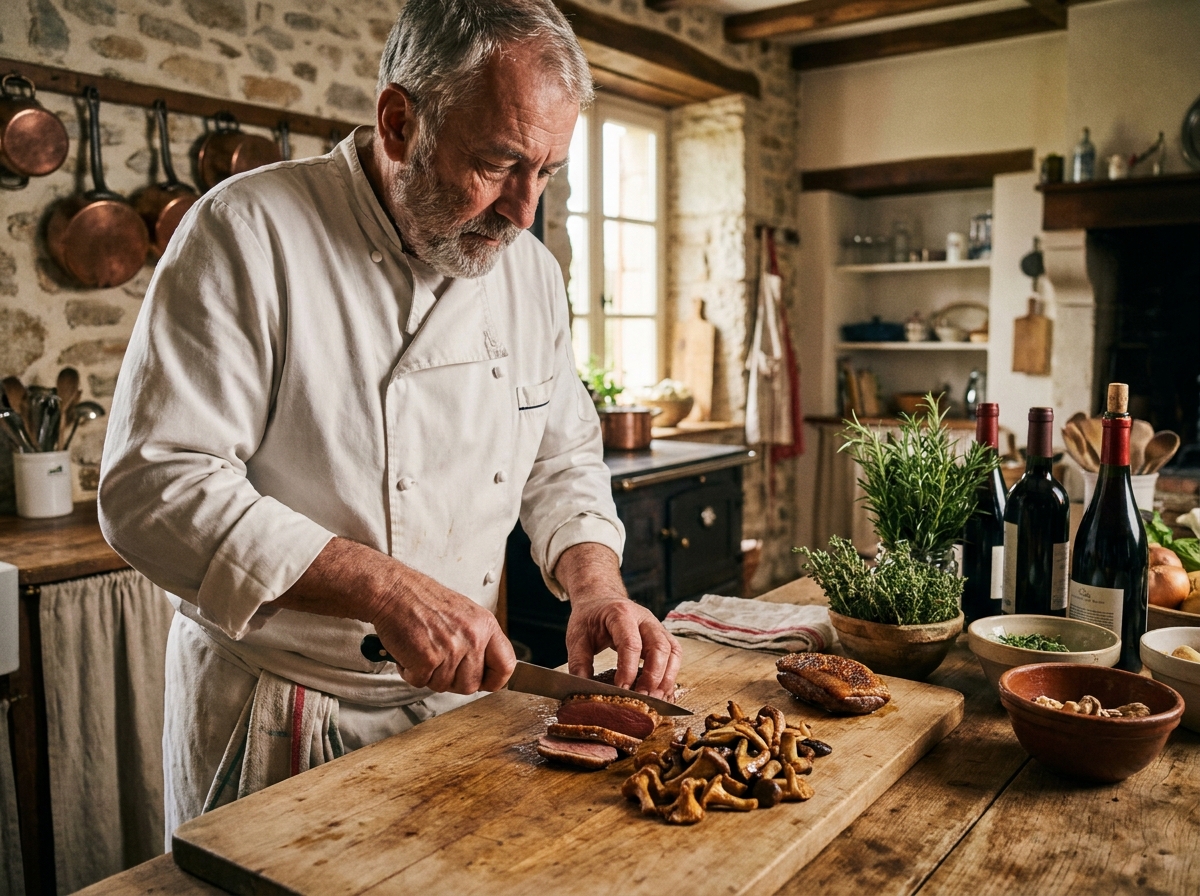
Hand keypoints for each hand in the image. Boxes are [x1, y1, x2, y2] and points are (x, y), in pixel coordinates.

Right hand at [371, 575, 515, 694]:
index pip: (506, 665)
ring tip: (423, 650)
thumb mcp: (465, 613)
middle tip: (439, 661)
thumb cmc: (424, 601)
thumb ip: (478, 640)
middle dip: (452, 680)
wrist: (395, 591)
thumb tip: (486, 668)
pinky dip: (411, 672)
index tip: (485, 683)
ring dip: (429, 674)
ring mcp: (450, 650)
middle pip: (471, 685)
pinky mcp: (427, 659)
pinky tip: (410, 652)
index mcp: (485, 626)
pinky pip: (421, 682)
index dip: (495, 680)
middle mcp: (471, 638)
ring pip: (444, 686)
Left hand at [556, 543, 681, 701]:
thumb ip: (579, 663)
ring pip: (672, 650)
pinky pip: (674, 654)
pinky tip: (662, 691)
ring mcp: (656, 626)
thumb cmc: (589, 618)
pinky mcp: (661, 635)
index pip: (631, 643)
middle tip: (642, 697)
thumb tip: (584, 691)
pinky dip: (671, 674)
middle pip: (659, 646)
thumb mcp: (577, 637)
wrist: (600, 599)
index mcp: (620, 614)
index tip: (621, 688)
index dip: (628, 668)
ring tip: (655, 698)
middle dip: (653, 676)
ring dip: (666, 677)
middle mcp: (644, 618)